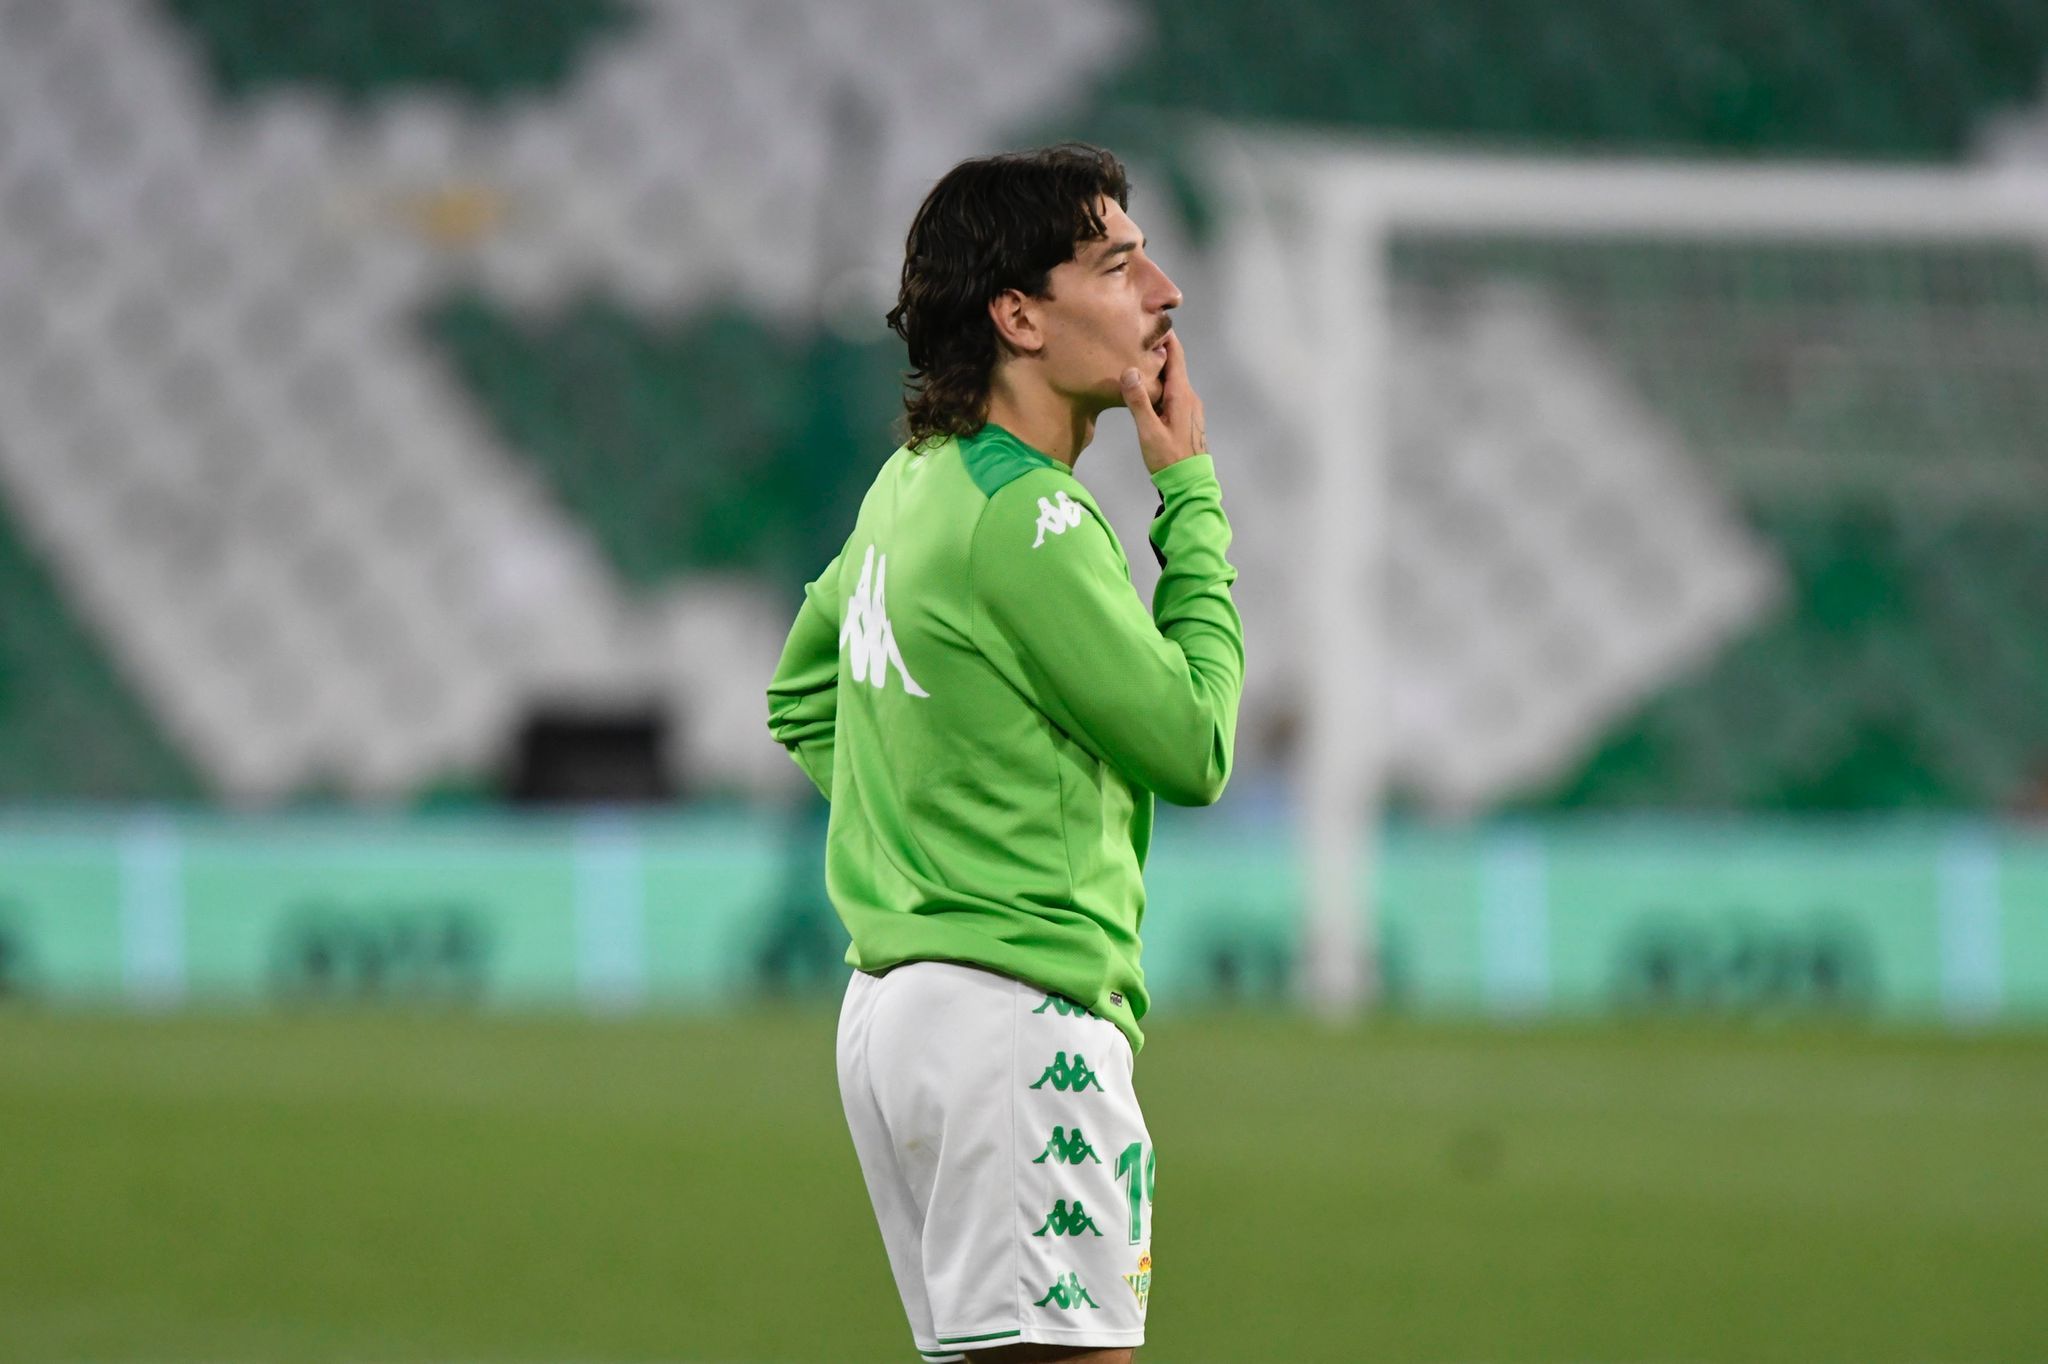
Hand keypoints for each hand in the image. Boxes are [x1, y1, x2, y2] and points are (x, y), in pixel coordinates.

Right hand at [1120, 331, 1205, 475]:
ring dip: (1158, 367)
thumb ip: (1138, 401)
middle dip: (1158, 349)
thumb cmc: (1169, 459)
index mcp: (1182, 395)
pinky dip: (1161, 383)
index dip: (1166, 337)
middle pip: (1174, 365)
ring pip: (1173, 379)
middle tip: (1138, 336)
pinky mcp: (1186, 417)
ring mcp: (1190, 407)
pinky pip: (1173, 392)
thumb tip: (1130, 371)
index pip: (1176, 356)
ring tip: (1137, 357)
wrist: (1189, 484)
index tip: (1152, 320)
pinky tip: (1146, 387)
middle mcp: (1189, 396)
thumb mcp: (1149, 431)